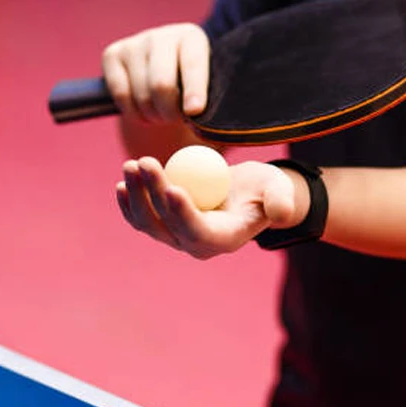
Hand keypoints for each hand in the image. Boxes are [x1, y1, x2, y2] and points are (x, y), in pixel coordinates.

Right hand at [101, 23, 209, 124]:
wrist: (163, 75)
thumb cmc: (192, 88)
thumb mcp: (209, 91)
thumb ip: (214, 106)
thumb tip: (208, 122)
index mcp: (192, 38)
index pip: (193, 65)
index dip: (194, 90)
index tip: (194, 111)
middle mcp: (162, 36)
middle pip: (161, 85)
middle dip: (169, 113)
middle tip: (174, 121)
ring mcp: (135, 43)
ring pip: (141, 94)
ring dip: (152, 116)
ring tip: (162, 114)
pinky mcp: (112, 54)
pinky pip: (121, 95)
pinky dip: (133, 112)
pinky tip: (144, 110)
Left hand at [116, 157, 301, 259]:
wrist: (249, 193)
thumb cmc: (266, 190)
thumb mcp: (280, 190)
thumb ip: (282, 200)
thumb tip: (279, 212)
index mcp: (223, 240)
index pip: (197, 231)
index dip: (183, 213)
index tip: (173, 187)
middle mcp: (195, 244)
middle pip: (165, 225)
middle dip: (151, 194)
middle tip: (144, 162)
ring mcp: (176, 236)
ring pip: (148, 222)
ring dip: (136, 195)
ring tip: (131, 165)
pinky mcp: (165, 224)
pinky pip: (141, 217)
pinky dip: (130, 201)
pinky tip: (123, 182)